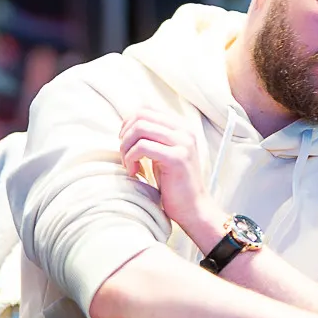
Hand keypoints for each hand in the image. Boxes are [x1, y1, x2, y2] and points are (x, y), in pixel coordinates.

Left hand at [118, 109, 215, 230]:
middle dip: (125, 135)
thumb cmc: (174, 184)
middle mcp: (184, 130)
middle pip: (141, 116)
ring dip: (126, 147)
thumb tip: (127, 124)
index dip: (129, 122)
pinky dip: (131, 159)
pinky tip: (134, 172)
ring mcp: (182, 143)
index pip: (147, 109)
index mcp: (181, 127)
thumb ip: (153, 137)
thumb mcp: (163, 154)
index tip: (125, 142)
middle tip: (124, 155)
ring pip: (140, 129)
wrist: (193, 208)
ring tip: (128, 164)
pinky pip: (142, 147)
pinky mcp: (177, 158)